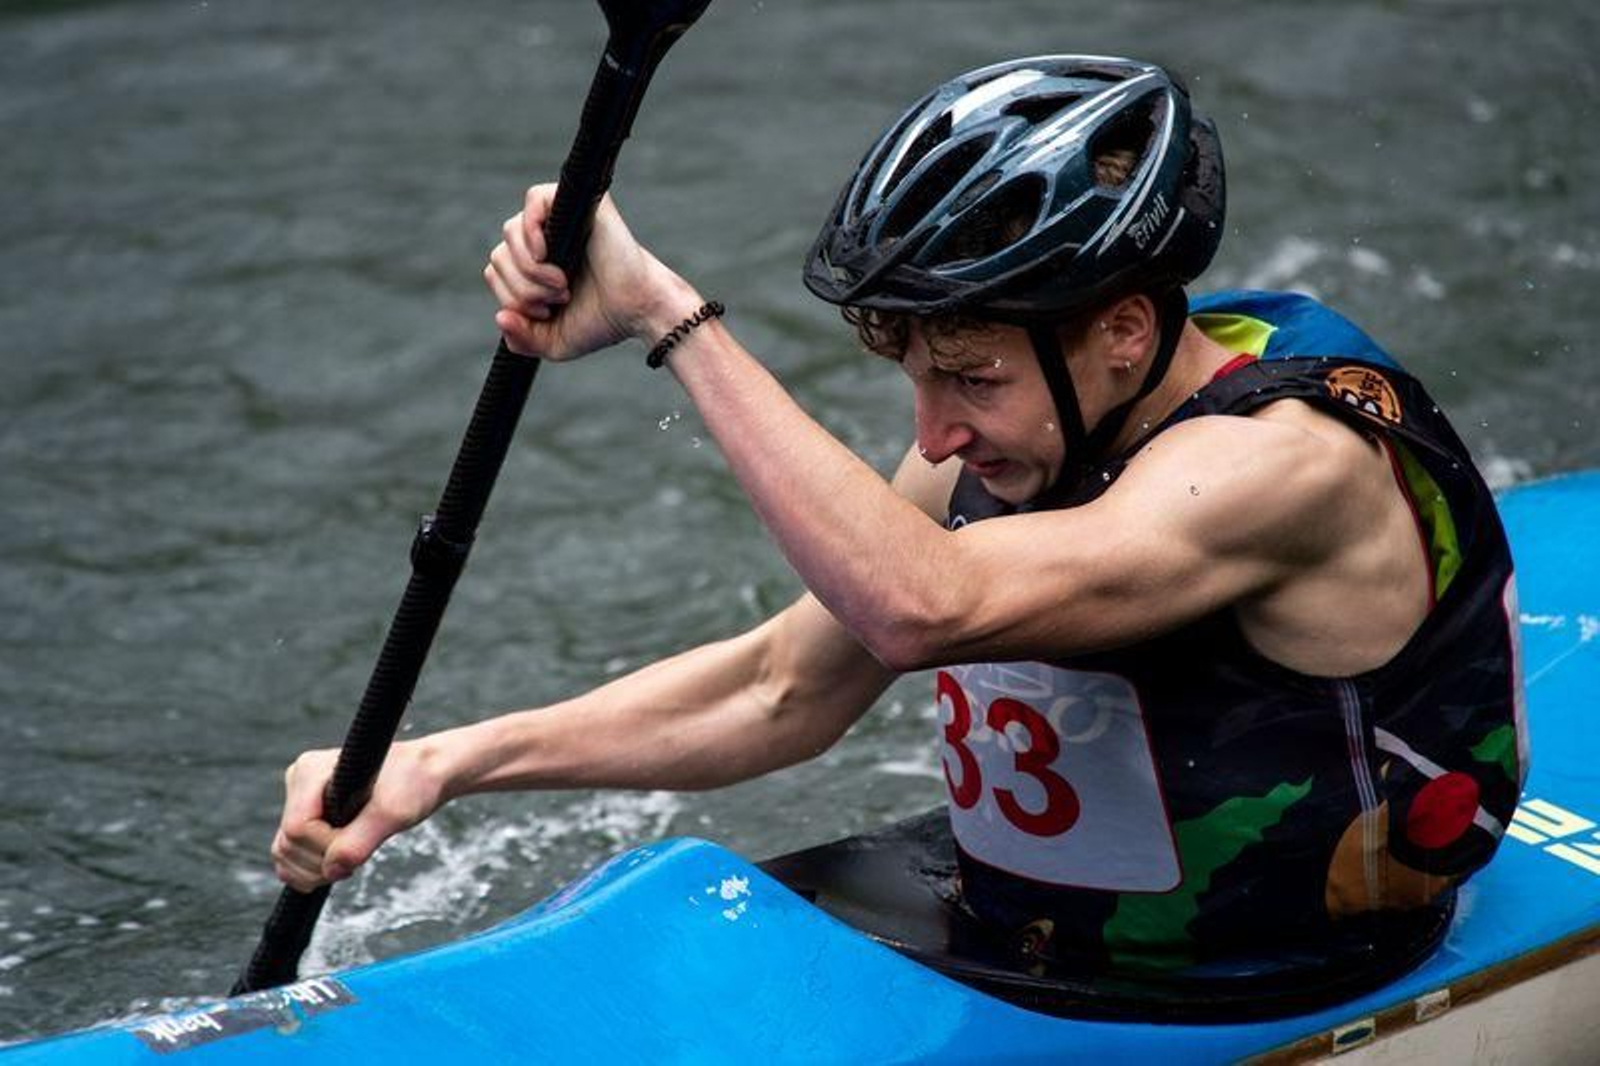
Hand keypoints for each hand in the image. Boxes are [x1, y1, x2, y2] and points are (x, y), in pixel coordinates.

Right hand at [271, 741, 445, 892]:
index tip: (362, 841)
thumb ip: (359, 842)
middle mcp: (300, 782)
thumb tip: (330, 870)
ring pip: (286, 853)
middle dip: (321, 862)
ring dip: (316, 869)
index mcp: (311, 771)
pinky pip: (292, 855)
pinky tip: (338, 864)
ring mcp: (302, 799)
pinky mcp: (309, 816)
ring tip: (352, 858)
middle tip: (358, 856)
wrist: (426, 774)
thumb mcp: (392, 813)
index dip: (327, 847)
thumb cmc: (415, 782)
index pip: (298, 829)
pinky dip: (311, 869)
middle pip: (287, 844)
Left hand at [485, 185, 699, 360]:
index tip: (545, 313)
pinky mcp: (579, 203)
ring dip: (529, 269)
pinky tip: (545, 254)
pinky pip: (535, 198)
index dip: (511, 297)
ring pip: (511, 231)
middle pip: (499, 254)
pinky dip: (531, 230)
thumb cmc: (603, 323)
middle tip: (558, 300)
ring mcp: (560, 219)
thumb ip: (521, 339)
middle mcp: (545, 239)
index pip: (496, 271)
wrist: (638, 310)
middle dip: (522, 289)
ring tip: (561, 285)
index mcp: (534, 267)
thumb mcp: (552, 342)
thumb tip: (500, 317)